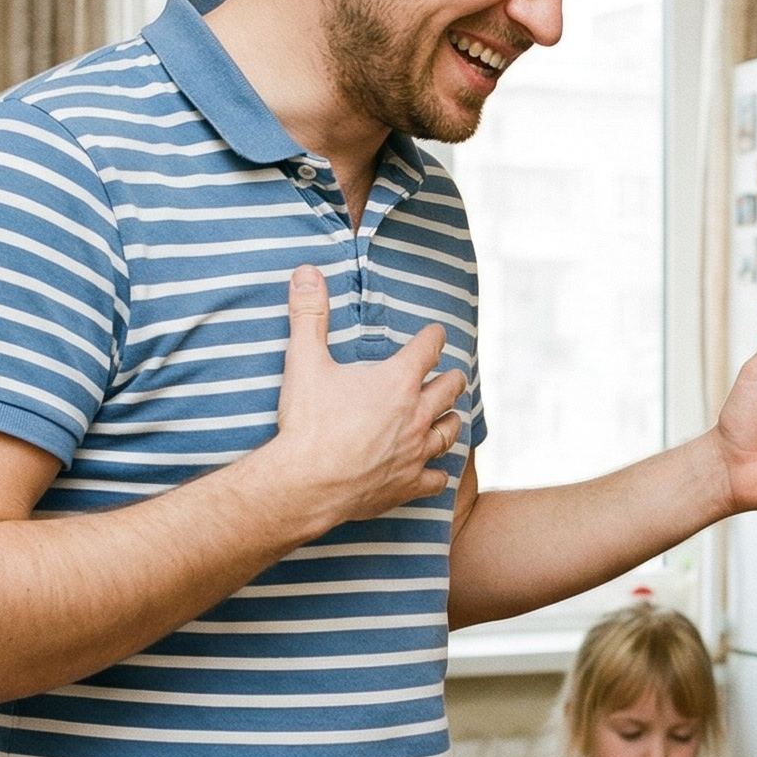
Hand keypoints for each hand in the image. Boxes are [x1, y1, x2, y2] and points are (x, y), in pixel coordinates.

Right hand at [254, 265, 467, 531]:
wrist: (306, 483)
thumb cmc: (307, 422)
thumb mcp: (304, 361)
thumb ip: (309, 314)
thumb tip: (307, 271)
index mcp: (398, 381)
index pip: (428, 348)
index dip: (434, 337)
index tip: (436, 333)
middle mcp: (417, 415)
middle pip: (449, 390)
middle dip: (450, 379)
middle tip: (451, 375)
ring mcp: (416, 452)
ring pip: (449, 432)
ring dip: (450, 420)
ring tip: (448, 416)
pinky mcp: (408, 485)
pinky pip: (435, 479)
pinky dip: (436, 473)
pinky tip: (434, 473)